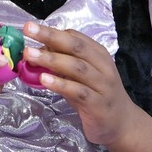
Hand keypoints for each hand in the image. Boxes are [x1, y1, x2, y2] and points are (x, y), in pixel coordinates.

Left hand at [22, 22, 137, 145]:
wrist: (122, 124)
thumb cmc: (97, 96)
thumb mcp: (80, 76)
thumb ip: (63, 63)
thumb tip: (38, 50)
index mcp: (98, 55)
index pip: (75, 37)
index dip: (53, 31)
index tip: (31, 28)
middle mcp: (102, 66)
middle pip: (76, 47)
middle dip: (51, 36)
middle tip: (28, 29)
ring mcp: (102, 85)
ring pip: (77, 67)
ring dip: (52, 59)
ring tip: (30, 55)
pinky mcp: (98, 105)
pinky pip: (78, 91)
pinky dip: (61, 84)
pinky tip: (44, 79)